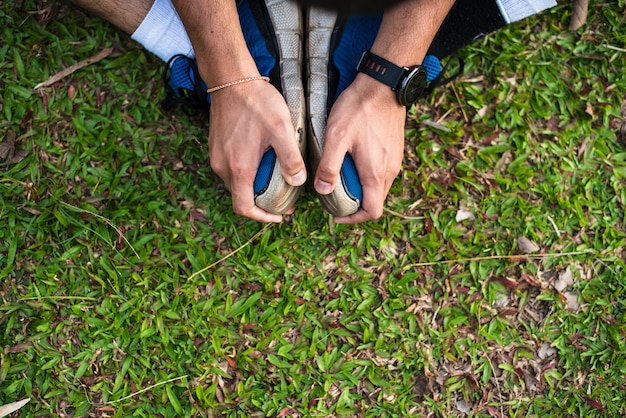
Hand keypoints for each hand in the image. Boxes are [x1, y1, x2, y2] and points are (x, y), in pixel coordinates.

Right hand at [208, 80, 305, 221]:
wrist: (231, 79)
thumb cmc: (257, 102)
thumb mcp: (281, 129)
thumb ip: (290, 158)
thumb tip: (298, 181)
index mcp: (239, 168)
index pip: (244, 207)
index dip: (262, 217)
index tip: (278, 215)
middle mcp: (223, 166)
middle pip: (240, 196)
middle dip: (261, 203)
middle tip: (284, 198)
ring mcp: (216, 156)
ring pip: (235, 183)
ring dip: (253, 187)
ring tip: (274, 180)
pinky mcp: (216, 146)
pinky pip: (230, 169)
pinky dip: (246, 174)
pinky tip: (261, 162)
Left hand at [314, 74, 405, 222]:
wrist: (383, 84)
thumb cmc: (359, 109)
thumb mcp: (336, 137)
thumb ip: (329, 166)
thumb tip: (322, 190)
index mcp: (376, 173)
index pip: (372, 211)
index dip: (354, 219)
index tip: (337, 214)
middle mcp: (390, 171)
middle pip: (376, 201)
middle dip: (356, 205)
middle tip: (334, 197)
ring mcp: (395, 160)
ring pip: (380, 187)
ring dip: (362, 190)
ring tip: (341, 179)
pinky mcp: (395, 150)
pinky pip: (383, 172)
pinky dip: (368, 176)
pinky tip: (353, 162)